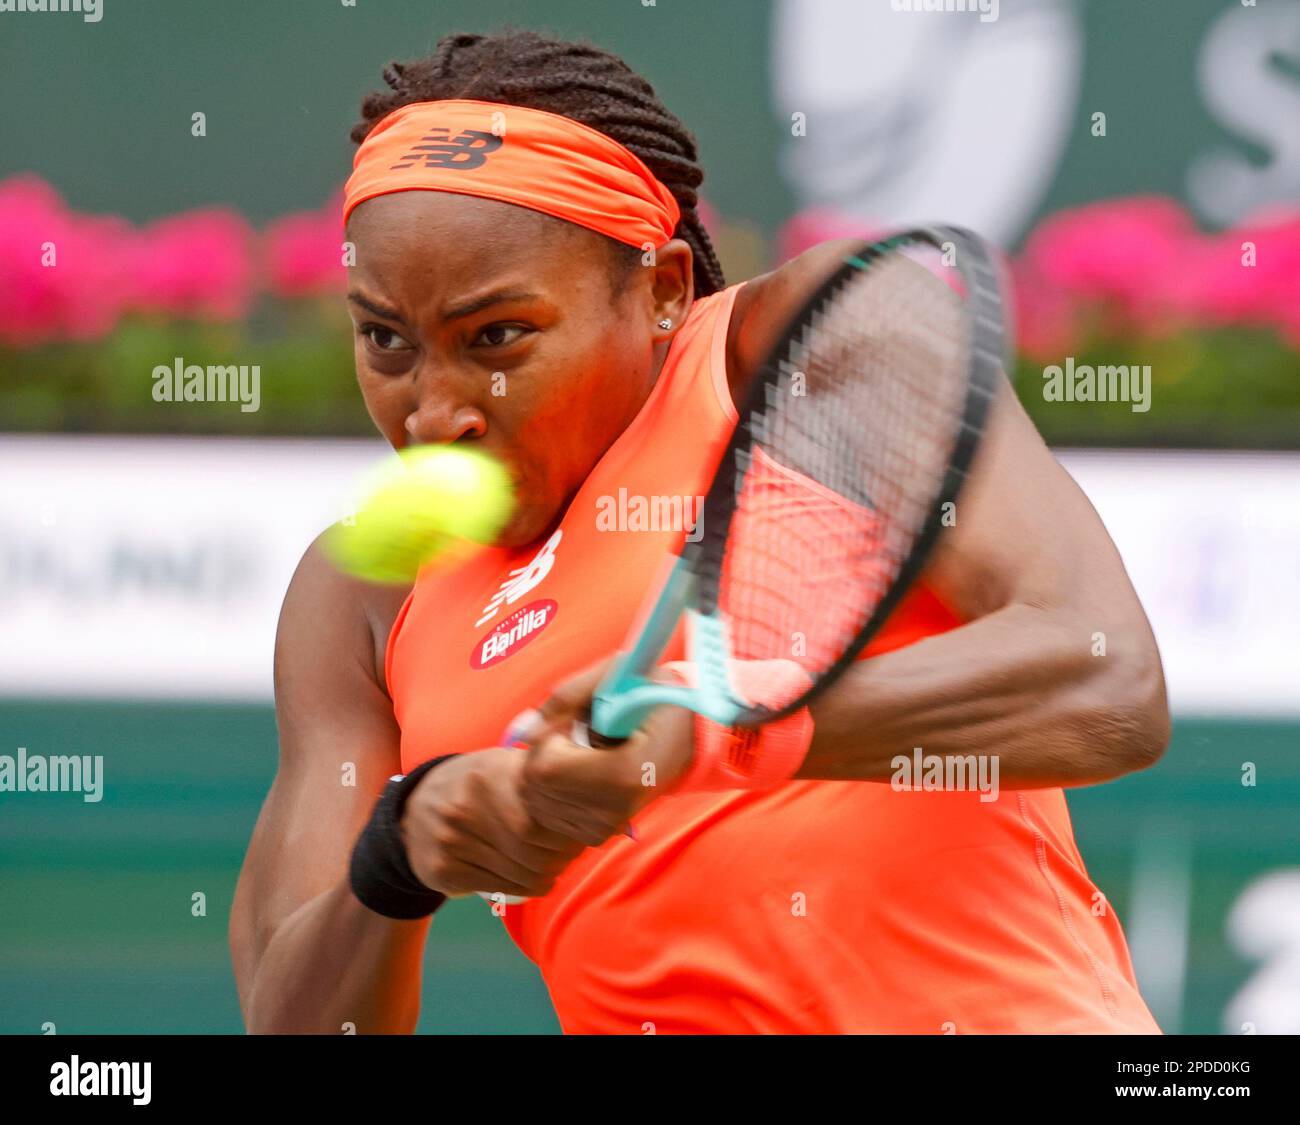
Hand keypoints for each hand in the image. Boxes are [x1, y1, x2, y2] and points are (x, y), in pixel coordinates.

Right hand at [399, 748, 586, 898]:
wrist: (411, 812)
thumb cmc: (472, 785)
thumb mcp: (498, 764)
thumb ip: (535, 773)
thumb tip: (586, 787)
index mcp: (486, 777)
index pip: (542, 818)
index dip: (568, 831)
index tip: (581, 831)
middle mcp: (465, 810)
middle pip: (534, 850)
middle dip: (562, 856)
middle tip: (572, 853)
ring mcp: (452, 843)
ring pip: (521, 874)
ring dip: (547, 875)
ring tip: (555, 866)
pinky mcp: (444, 872)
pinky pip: (501, 888)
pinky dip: (526, 887)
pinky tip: (534, 878)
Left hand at [519, 657, 696, 845]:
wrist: (690, 734)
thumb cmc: (654, 697)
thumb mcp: (619, 676)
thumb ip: (568, 695)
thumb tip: (528, 728)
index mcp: (622, 774)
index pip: (545, 768)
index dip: (549, 739)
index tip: (575, 722)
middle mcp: (613, 810)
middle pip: (535, 785)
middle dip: (545, 753)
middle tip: (580, 737)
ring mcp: (605, 827)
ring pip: (537, 798)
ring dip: (548, 770)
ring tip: (584, 754)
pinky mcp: (597, 834)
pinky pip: (549, 810)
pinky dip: (554, 789)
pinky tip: (584, 773)